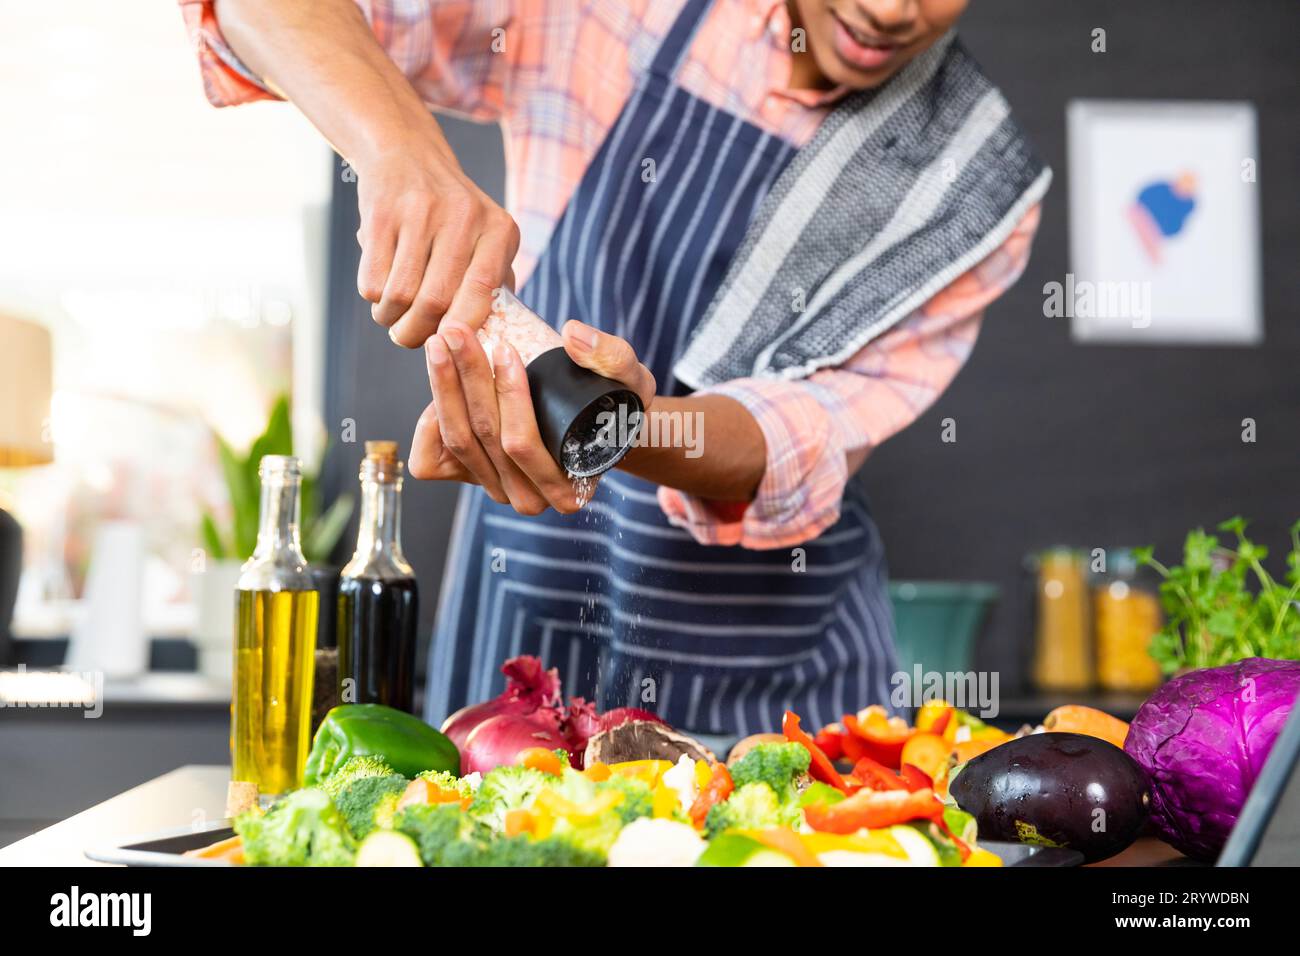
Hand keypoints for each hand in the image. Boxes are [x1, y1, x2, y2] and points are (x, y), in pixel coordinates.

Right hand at [355, 145, 519, 347]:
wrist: (406, 155)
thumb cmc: (452, 214)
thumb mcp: (486, 238)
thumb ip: (494, 283)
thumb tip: (490, 337)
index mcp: (499, 229)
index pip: (482, 292)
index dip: (462, 328)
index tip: (449, 344)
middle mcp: (463, 217)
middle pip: (435, 301)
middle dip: (418, 332)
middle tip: (410, 336)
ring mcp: (419, 212)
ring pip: (400, 296)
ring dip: (392, 319)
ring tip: (394, 315)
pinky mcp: (380, 215)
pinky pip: (372, 281)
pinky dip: (374, 298)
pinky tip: (381, 289)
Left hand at [409, 319, 655, 514]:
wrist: (595, 427)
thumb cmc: (614, 408)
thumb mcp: (631, 380)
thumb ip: (613, 356)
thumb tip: (573, 334)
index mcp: (569, 489)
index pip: (524, 444)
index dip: (508, 394)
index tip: (503, 346)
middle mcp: (530, 500)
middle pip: (484, 438)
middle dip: (467, 379)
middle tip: (458, 332)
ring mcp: (496, 492)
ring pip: (456, 442)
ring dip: (443, 387)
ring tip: (442, 342)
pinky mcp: (468, 481)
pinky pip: (431, 462)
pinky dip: (427, 422)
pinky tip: (442, 382)